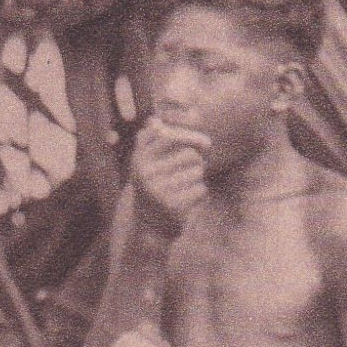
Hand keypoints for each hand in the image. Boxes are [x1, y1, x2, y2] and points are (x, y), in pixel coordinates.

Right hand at [131, 118, 208, 234]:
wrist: (149, 227)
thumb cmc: (153, 187)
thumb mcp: (145, 164)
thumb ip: (149, 141)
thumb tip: (155, 120)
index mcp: (139, 160)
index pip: (169, 136)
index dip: (191, 137)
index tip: (207, 145)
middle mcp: (146, 174)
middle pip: (189, 154)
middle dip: (196, 162)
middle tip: (191, 172)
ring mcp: (159, 191)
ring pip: (197, 171)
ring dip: (198, 178)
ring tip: (186, 186)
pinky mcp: (173, 206)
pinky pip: (201, 189)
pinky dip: (200, 193)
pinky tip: (188, 199)